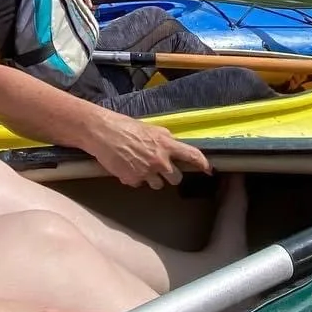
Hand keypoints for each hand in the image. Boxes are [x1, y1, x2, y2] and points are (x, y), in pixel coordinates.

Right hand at [86, 114, 209, 188]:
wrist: (102, 133)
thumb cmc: (125, 127)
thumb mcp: (150, 129)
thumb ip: (165, 139)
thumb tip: (173, 145)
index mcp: (166, 144)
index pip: (191, 155)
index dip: (202, 164)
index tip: (208, 170)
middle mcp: (159, 161)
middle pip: (176, 178)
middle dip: (170, 175)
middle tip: (159, 166)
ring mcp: (146, 172)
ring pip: (158, 184)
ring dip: (152, 178)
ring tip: (139, 164)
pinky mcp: (132, 180)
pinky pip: (139, 184)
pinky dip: (134, 178)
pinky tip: (127, 166)